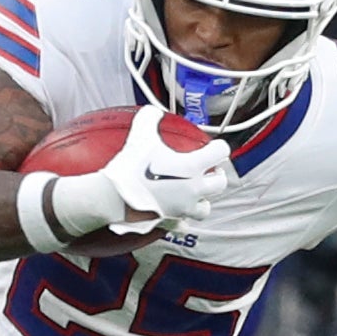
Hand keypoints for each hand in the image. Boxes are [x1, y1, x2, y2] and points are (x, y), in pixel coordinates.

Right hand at [53, 105, 234, 236]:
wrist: (115, 196)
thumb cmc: (131, 166)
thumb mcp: (140, 135)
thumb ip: (149, 118)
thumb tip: (152, 110)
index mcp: (193, 167)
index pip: (221, 153)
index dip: (219, 147)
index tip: (212, 147)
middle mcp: (194, 189)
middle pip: (220, 183)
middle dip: (216, 175)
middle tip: (207, 170)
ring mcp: (184, 209)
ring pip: (205, 209)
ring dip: (203, 200)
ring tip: (193, 194)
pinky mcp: (172, 222)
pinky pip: (183, 225)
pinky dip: (182, 220)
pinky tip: (176, 214)